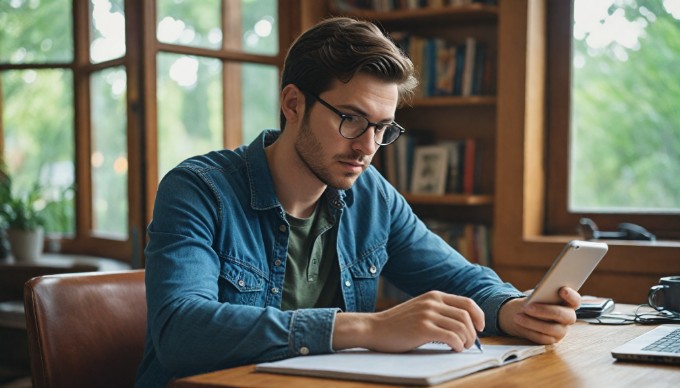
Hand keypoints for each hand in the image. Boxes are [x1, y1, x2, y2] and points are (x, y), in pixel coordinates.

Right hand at [333, 291, 483, 352]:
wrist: (374, 328)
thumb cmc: (397, 323)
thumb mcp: (420, 308)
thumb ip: (438, 310)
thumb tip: (463, 323)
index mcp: (434, 296)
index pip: (467, 302)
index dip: (478, 316)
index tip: (480, 328)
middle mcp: (432, 302)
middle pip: (466, 316)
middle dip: (473, 333)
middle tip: (469, 344)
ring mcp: (427, 315)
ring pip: (461, 328)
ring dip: (467, 341)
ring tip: (461, 347)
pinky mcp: (423, 329)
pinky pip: (451, 337)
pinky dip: (458, 346)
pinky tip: (454, 349)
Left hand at [498, 287, 579, 343]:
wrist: (521, 313)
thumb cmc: (533, 301)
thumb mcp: (535, 295)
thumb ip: (541, 294)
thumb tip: (538, 295)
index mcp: (568, 303)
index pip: (575, 300)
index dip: (571, 295)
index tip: (562, 289)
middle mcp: (568, 317)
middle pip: (563, 315)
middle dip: (545, 311)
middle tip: (527, 307)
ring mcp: (561, 330)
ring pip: (551, 328)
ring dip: (532, 323)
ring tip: (517, 317)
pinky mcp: (552, 340)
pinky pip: (542, 338)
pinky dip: (529, 331)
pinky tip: (519, 324)